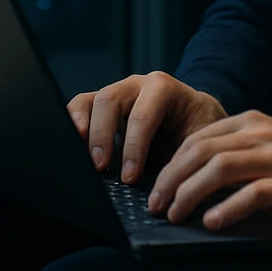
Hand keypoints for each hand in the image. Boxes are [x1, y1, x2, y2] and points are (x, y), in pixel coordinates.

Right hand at [66, 71, 226, 183]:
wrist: (196, 117)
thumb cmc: (198, 130)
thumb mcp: (198, 141)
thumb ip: (182, 157)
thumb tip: (165, 186)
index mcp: (164, 88)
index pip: (142, 115)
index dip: (133, 148)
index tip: (129, 178)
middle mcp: (136, 84)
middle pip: (109, 101)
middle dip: (102, 136)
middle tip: (100, 168)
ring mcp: (117, 92)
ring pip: (89, 101)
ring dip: (82, 130)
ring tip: (81, 157)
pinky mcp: (102, 105)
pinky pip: (80, 107)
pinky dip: (72, 124)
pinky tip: (73, 146)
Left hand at [147, 110, 271, 233]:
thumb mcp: (270, 149)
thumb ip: (237, 154)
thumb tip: (190, 179)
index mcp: (252, 122)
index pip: (197, 138)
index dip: (170, 164)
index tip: (156, 188)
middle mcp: (261, 134)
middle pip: (200, 151)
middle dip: (171, 179)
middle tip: (156, 205)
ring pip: (219, 168)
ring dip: (190, 193)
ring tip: (175, 214)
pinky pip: (252, 194)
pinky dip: (226, 208)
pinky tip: (211, 222)